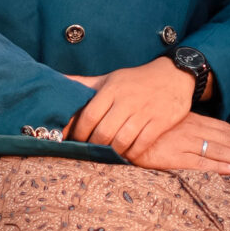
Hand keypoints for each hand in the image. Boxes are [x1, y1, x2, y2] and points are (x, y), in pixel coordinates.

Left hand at [67, 58, 195, 158]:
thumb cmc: (135, 80)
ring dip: (112, 152)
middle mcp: (126, 100)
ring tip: (107, 155)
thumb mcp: (109, 79)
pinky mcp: (160, 122)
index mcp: (111, 89)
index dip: (79, 133)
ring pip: (121, 141)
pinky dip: (131, 154)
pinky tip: (126, 154)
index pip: (89, 116)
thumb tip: (56, 80)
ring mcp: (144, 112)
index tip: (75, 141)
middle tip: (89, 152)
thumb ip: (83, 83)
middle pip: (103, 132)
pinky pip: (141, 144)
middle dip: (93, 146)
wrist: (173, 75)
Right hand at [128, 113, 229, 175]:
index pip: (222, 128)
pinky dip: (217, 166)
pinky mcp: (170, 157)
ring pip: (218, 150)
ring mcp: (181, 143)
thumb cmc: (141, 126)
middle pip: (226, 139)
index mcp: (190, 120)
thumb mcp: (165, 121)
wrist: (117, 128)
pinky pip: (199, 163)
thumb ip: (182, 127)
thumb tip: (200, 136)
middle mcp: (190, 130)